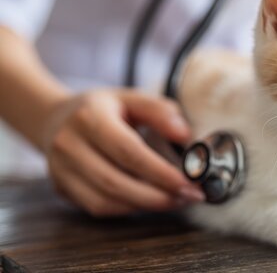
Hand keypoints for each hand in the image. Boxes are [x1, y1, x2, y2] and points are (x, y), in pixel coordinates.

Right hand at [43, 89, 204, 216]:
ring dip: (146, 206)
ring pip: (106, 201)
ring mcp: (61, 170)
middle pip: (115, 182)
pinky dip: (129, 208)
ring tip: (177, 200)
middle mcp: (69, 145)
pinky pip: (98, 207)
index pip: (127, 151)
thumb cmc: (103, 109)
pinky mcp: (62, 188)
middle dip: (158, 195)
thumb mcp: (131, 98)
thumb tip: (185, 135)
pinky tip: (151, 201)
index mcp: (89, 117)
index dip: (159, 171)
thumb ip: (160, 111)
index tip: (188, 181)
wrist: (56, 119)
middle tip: (190, 196)